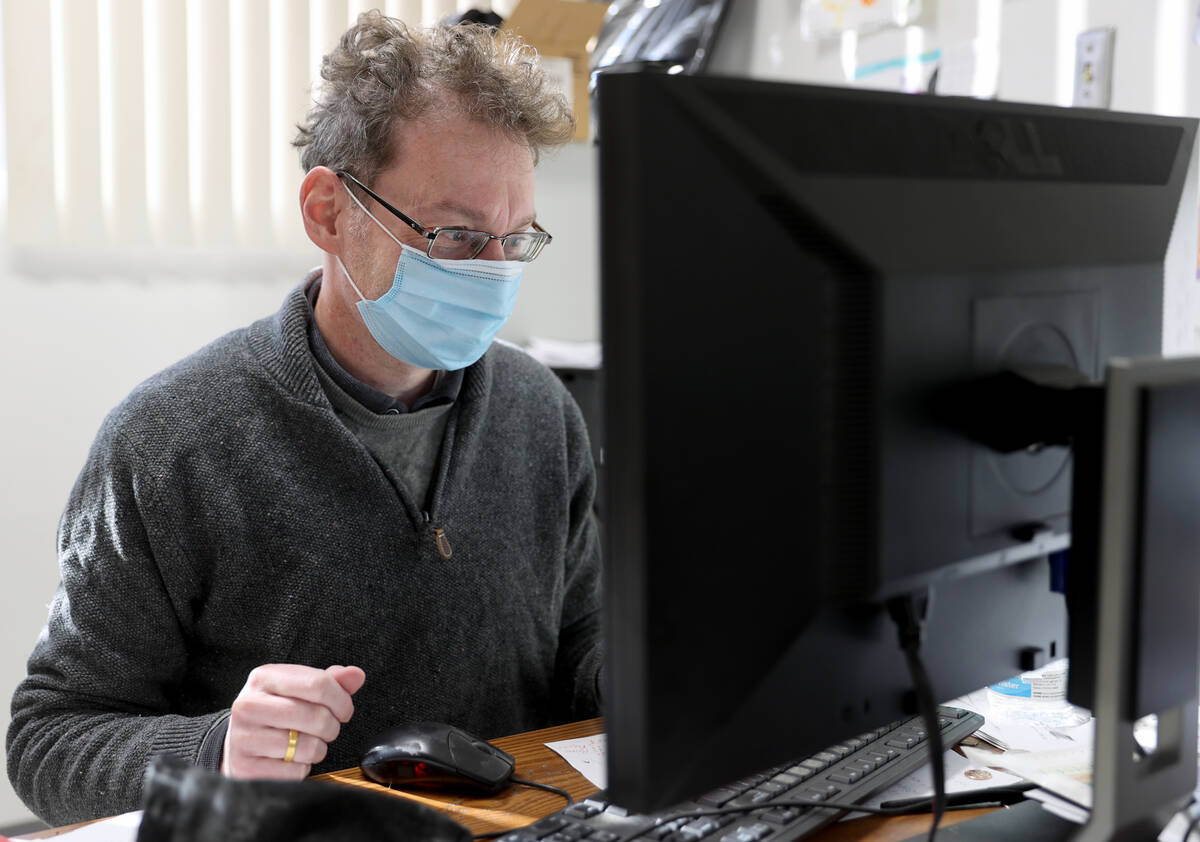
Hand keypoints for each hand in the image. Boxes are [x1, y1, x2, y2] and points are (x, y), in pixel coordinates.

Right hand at [221, 664, 365, 779]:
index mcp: (264, 677)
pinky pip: (295, 771)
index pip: (318, 684)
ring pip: (308, 746)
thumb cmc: (276, 713)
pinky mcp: (244, 767)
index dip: (341, 700)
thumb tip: (356, 675)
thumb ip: (330, 681)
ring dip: (318, 749)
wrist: (237, 743)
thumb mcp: (298, 689)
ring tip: (306, 743)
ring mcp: (243, 737)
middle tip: (326, 729)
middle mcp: (248, 705)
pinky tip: (290, 760)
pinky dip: (301, 768)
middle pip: (316, 716)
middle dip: (332, 726)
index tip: (344, 710)